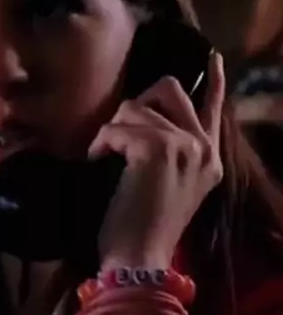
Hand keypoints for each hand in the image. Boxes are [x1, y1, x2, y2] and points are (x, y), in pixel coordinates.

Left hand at [90, 51, 224, 271]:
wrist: (139, 257)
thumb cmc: (145, 226)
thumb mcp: (171, 185)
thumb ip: (173, 151)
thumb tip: (148, 116)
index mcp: (210, 157)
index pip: (214, 108)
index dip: (213, 81)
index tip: (213, 57)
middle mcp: (202, 147)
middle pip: (168, 90)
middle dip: (135, 105)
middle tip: (119, 134)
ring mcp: (183, 145)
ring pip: (134, 107)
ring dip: (112, 129)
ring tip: (106, 157)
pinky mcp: (156, 149)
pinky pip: (117, 128)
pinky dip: (101, 143)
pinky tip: (99, 161)